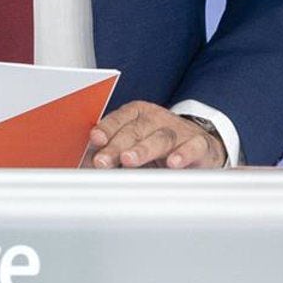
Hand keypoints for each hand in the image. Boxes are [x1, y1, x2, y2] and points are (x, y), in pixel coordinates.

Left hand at [86, 102, 224, 169]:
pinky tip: (172, 164)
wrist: (200, 147)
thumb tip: (83, 166)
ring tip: (129, 160)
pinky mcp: (199, 145)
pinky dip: (183, 155)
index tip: (95, 139)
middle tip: (103, 160)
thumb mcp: (133, 146)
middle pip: (135, 130)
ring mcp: (178, 131)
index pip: (119, 118)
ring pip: (160, 138)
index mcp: (137, 115)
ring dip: (143, 149)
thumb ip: (109, 154)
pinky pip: (192, 147)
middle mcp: (157, 119)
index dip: (106, 128)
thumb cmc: (158, 147)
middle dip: (117, 146)